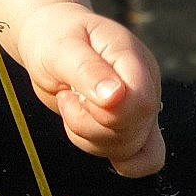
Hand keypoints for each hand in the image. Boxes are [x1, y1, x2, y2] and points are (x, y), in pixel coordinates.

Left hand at [12, 2, 163, 177]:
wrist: (50, 38)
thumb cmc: (56, 37)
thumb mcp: (62, 48)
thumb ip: (88, 70)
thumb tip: (116, 97)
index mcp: (133, 58)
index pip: (142, 102)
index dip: (108, 111)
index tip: (76, 94)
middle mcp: (145, 85)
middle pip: (135, 132)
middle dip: (90, 124)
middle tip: (68, 95)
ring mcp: (139, 108)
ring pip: (129, 150)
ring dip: (87, 135)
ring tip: (72, 102)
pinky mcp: (129, 126)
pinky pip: (130, 158)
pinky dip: (99, 148)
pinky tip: (81, 125)